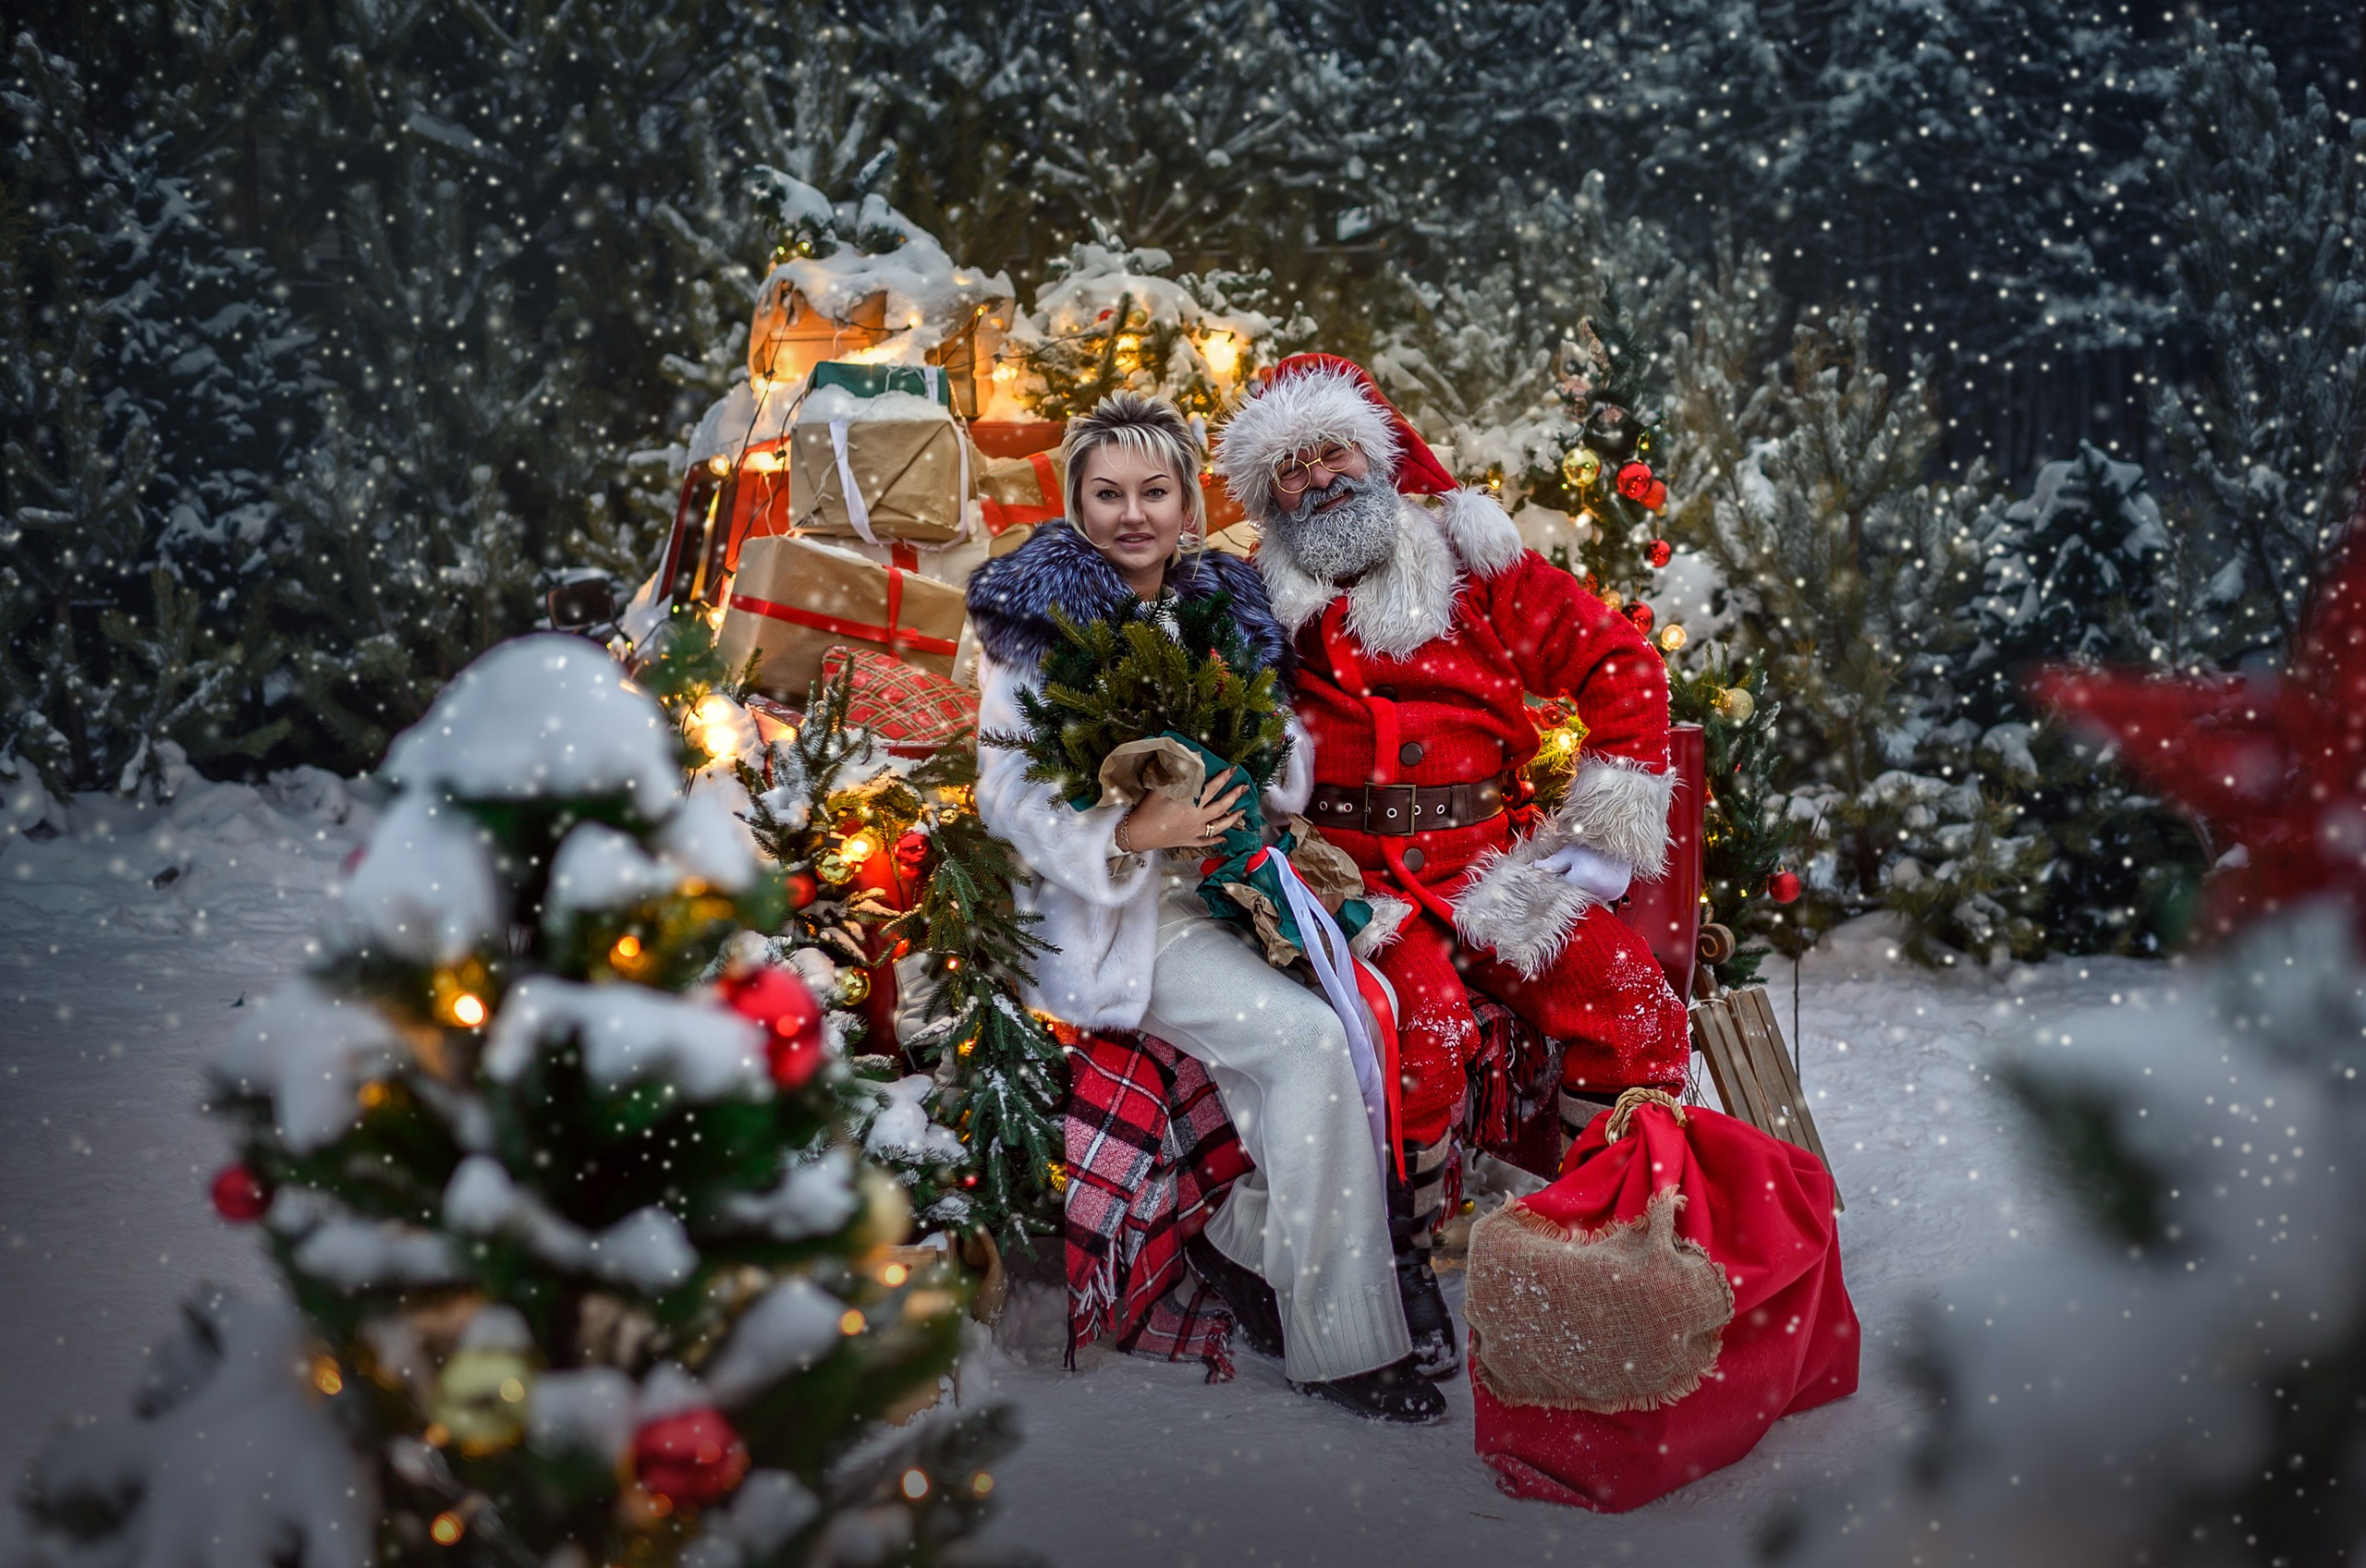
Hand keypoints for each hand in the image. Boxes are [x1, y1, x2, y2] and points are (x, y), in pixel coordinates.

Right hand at [1118, 769, 1248, 853]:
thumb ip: (1176, 775)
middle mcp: (1198, 818)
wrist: (1138, 833)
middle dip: (1234, 796)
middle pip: (1221, 806)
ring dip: (1233, 819)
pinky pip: (1207, 842)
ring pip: (1219, 825)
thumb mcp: (1161, 788)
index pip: (1213, 788)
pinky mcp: (1189, 841)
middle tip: (1244, 788)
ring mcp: (1195, 831)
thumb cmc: (1148, 810)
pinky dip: (1217, 840)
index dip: (1224, 778)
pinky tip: (1225, 839)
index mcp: (1192, 804)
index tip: (1233, 770)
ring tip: (1242, 812)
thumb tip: (1186, 762)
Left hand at [1537, 843, 1632, 901]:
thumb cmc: (1594, 844)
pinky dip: (1595, 889)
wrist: (1620, 838)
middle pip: (1575, 894)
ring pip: (1587, 895)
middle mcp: (1599, 889)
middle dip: (1570, 883)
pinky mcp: (1617, 893)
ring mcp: (1610, 893)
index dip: (1558, 879)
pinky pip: (1600, 896)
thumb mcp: (1570, 851)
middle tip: (1575, 868)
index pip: (1562, 888)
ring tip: (1587, 870)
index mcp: (1585, 879)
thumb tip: (1535, 867)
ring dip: (1583, 887)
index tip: (1560, 871)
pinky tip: (1596, 875)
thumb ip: (1552, 862)